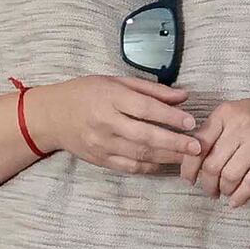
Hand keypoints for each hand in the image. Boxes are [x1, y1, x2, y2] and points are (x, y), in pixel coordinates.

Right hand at [28, 75, 203, 176]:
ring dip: (167, 157)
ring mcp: (102, 144)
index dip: (171, 117)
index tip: (191, 122)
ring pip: (139, 154)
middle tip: (197, 146)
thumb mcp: (116, 82)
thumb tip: (183, 96)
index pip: (146, 108)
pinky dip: (149, 167)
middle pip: (145, 135)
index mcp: (111, 97)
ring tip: (188, 157)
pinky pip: (129, 166)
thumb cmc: (86, 93)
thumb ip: (151, 90)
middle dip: (174, 142)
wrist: (52, 116)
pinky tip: (164, 163)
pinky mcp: (100, 159)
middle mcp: (106, 122)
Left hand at [188, 89, 249, 204]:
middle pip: (212, 164)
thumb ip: (218, 132)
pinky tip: (237, 201)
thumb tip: (195, 162)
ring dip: (224, 191)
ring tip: (226, 194)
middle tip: (211, 191)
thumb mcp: (239, 114)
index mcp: (225, 113)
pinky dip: (241, 196)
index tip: (189, 179)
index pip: (197, 144)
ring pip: (229, 176)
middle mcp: (240, 124)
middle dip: (207, 184)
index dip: (189, 167)